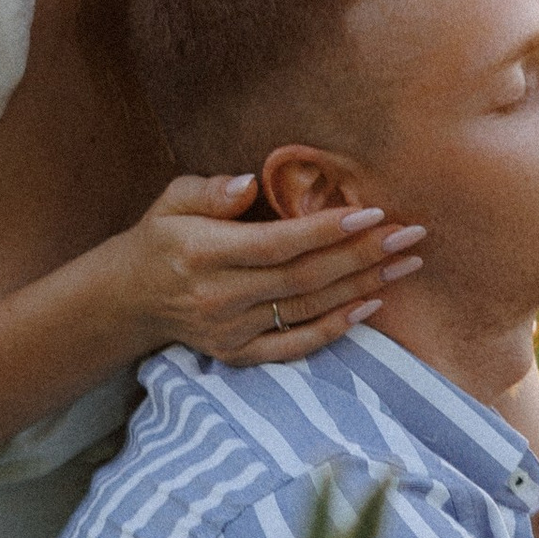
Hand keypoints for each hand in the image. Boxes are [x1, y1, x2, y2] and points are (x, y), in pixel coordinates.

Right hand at [115, 176, 423, 365]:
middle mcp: (218, 296)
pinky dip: (336, 328)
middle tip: (409, 235)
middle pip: (304, 277)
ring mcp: (230, 331)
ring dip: (362, 286)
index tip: (372, 214)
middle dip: (362, 255)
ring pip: (308, 309)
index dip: (326, 230)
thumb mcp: (172, 200)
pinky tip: (372, 305)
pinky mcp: (238, 354)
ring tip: (405, 262)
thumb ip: (210, 191)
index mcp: (202, 252)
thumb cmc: (162, 238)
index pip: (277, 243)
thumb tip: (249, 183)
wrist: (129, 299)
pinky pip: (296, 346)